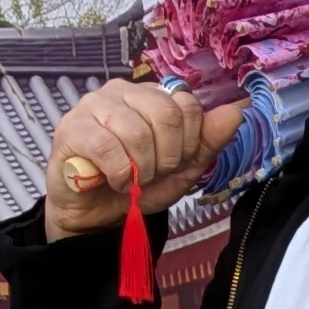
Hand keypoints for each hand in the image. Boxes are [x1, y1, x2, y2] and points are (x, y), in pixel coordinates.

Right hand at [40, 78, 246, 237]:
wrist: (96, 216)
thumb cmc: (135, 185)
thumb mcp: (182, 168)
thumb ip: (208, 139)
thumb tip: (237, 110)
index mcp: (150, 95)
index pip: (186, 105)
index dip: (188, 143)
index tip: (173, 164)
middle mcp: (121, 91)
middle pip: (166, 115)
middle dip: (166, 158)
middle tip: (151, 175)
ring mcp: (93, 106)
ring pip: (137, 132)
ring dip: (140, 169)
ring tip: (129, 180)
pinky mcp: (71, 128)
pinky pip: (107, 146)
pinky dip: (117, 173)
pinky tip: (111, 181)